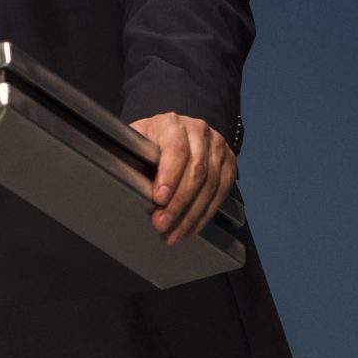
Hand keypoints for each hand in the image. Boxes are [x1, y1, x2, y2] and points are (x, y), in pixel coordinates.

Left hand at [128, 112, 235, 245]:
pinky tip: (191, 227)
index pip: (175, 150)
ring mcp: (217, 146)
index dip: (168, 177)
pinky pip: (221, 192)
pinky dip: (205, 214)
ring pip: (210, 185)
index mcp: (172, 124)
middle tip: (161, 224)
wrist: (175, 130)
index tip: (158, 199)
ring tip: (174, 234)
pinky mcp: (229, 162)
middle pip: (195, 171)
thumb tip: (128, 184)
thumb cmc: (150, 138)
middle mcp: (199, 131)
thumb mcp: (137, 139)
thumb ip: (133, 157)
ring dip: (191, 214)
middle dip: (178, 203)